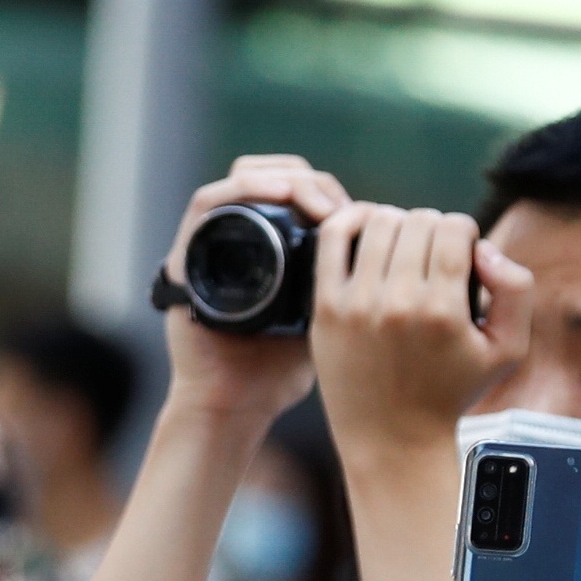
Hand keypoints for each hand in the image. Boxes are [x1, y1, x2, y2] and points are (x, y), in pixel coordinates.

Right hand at [157, 158, 346, 432]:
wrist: (233, 405)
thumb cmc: (278, 373)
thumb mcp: (322, 318)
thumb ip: (343, 285)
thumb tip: (395, 256)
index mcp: (267, 246)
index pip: (298, 192)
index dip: (327, 192)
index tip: (359, 213)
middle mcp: (236, 236)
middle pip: (274, 176)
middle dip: (310, 183)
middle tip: (336, 207)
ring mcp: (208, 242)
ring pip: (245, 176)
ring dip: (282, 179)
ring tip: (313, 202)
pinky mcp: (185, 252)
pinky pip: (209, 200)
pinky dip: (244, 189)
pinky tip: (280, 198)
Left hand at [309, 204, 530, 457]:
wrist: (393, 440)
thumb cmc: (451, 393)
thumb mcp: (508, 350)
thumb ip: (516, 288)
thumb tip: (482, 248)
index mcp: (443, 311)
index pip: (455, 228)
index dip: (464, 234)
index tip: (460, 258)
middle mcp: (398, 305)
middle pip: (419, 220)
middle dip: (433, 230)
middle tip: (432, 259)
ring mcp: (357, 305)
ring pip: (380, 221)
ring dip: (398, 224)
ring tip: (404, 249)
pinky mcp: (327, 309)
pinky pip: (333, 236)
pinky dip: (352, 219)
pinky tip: (367, 231)